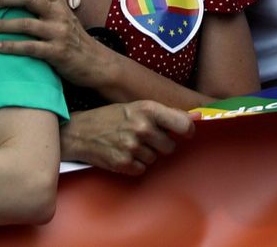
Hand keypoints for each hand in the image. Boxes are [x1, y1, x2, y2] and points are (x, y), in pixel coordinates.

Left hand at [0, 0, 114, 88]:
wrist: (94, 62)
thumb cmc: (72, 37)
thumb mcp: (62, 14)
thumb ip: (45, 4)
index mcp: (58, 0)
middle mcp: (58, 13)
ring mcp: (58, 32)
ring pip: (25, 23)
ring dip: (2, 24)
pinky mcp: (56, 52)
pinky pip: (29, 47)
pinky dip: (11, 46)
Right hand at [60, 102, 194, 175]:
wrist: (79, 132)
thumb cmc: (110, 117)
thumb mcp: (137, 107)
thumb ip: (166, 114)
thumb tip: (197, 117)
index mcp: (148, 109)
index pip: (183, 124)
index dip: (187, 131)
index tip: (185, 133)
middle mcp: (142, 127)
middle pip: (170, 146)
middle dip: (160, 144)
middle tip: (143, 137)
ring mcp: (133, 147)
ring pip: (155, 159)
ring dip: (145, 154)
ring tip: (129, 143)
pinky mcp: (124, 163)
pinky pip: (142, 169)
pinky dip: (135, 164)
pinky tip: (123, 153)